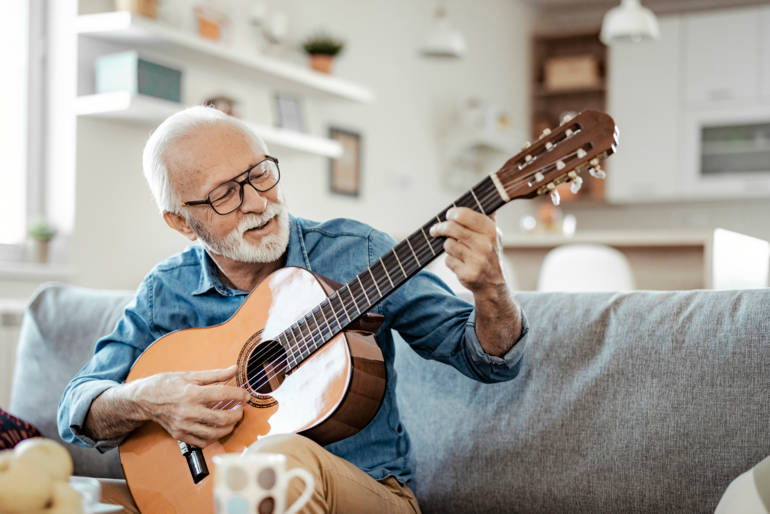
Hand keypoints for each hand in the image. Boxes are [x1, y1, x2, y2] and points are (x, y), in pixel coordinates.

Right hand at [130, 365, 248, 447]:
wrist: (144, 399)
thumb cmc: (166, 385)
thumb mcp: (191, 375)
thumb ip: (215, 374)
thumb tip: (234, 369)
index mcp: (192, 393)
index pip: (222, 394)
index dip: (239, 394)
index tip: (246, 395)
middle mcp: (188, 411)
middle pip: (221, 418)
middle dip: (236, 415)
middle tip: (241, 410)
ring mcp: (184, 426)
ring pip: (214, 433)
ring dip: (228, 428)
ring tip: (232, 420)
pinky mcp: (180, 435)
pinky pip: (202, 442)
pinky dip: (214, 437)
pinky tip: (218, 429)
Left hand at [429, 207, 506, 299]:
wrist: (494, 284)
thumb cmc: (490, 254)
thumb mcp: (494, 235)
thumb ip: (487, 217)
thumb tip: (483, 196)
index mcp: (491, 231)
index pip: (464, 214)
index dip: (451, 214)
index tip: (447, 216)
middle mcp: (485, 245)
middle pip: (451, 228)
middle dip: (439, 228)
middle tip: (435, 230)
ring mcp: (476, 260)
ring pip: (448, 245)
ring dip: (448, 247)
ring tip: (458, 251)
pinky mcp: (467, 274)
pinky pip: (448, 260)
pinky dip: (450, 261)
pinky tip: (460, 263)